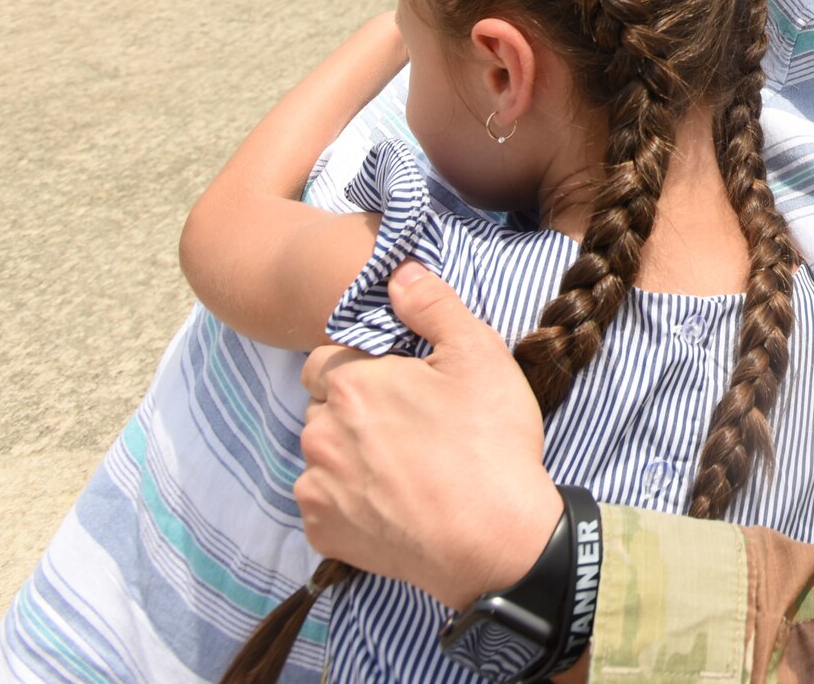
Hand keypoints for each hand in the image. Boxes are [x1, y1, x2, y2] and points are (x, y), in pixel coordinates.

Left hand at [296, 262, 558, 606]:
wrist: (496, 540)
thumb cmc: (489, 442)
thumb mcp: (478, 354)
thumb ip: (432, 304)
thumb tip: (399, 273)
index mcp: (350, 384)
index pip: (326, 358)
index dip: (364, 366)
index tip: (404, 387)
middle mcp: (320, 433)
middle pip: (321, 407)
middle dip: (352, 410)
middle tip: (408, 427)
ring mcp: (318, 487)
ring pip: (321, 456)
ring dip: (347, 455)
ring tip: (403, 468)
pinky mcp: (324, 533)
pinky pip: (323, 505)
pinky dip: (348, 502)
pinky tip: (392, 503)